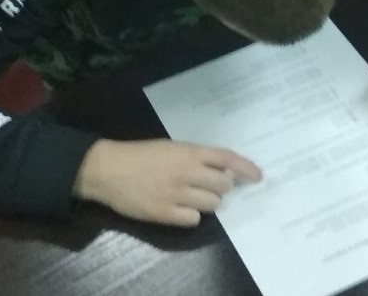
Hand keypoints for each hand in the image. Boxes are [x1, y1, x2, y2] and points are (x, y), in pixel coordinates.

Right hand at [72, 138, 261, 226]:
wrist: (109, 170)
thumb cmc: (140, 155)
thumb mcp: (170, 147)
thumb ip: (194, 157)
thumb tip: (221, 172)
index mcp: (188, 152)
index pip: (226, 158)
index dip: (245, 167)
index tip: (258, 176)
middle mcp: (186, 172)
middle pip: (223, 186)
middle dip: (221, 187)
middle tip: (209, 185)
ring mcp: (176, 194)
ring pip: (211, 205)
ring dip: (207, 201)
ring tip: (191, 196)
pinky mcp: (164, 214)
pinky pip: (193, 220)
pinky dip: (191, 215)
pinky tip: (180, 208)